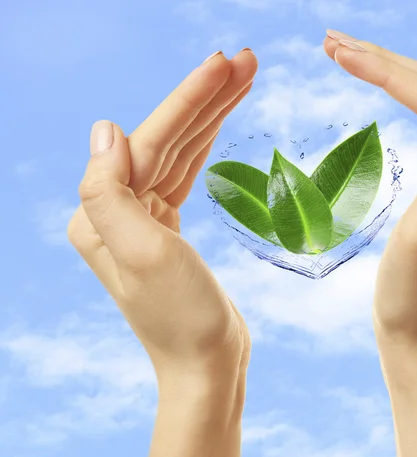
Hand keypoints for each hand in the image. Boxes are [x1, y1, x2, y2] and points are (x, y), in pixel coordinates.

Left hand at [68, 49, 256, 400]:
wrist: (207, 365)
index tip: (227, 63)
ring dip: (210, 117)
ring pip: (177, 154)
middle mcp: (113, 214)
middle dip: (205, 99)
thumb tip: (106, 130)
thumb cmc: (182, 320)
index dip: (189, 101)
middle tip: (246, 61)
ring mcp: (141, 221)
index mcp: (100, 216)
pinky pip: (184, 176)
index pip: (149, 143)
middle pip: (164, 141)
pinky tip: (219, 125)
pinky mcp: (167, 232)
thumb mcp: (144, 256)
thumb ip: (110, 193)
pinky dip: (204, 148)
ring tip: (245, 79)